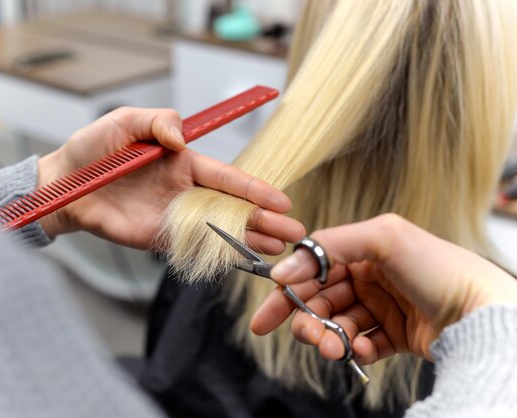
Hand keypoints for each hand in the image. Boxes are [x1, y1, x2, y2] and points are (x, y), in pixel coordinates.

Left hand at [37, 107, 304, 250]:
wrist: (62, 185)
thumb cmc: (93, 150)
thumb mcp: (125, 121)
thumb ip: (157, 122)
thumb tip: (180, 140)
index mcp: (183, 162)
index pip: (227, 178)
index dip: (255, 189)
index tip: (282, 200)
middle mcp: (184, 191)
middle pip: (233, 207)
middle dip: (265, 220)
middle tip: (295, 233)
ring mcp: (174, 217)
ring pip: (219, 231)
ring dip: (250, 241)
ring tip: (280, 250)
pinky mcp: (158, 239)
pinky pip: (192, 249)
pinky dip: (218, 257)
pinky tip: (243, 263)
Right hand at [250, 214, 516, 362]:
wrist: (482, 313)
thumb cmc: (440, 268)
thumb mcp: (382, 237)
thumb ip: (327, 247)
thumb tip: (283, 269)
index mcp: (363, 250)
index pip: (313, 268)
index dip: (288, 289)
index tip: (270, 310)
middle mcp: (370, 277)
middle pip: (320, 300)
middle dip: (306, 320)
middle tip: (305, 335)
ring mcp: (381, 307)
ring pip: (337, 325)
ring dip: (328, 338)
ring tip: (333, 348)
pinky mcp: (394, 335)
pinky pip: (362, 344)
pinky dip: (356, 349)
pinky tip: (364, 350)